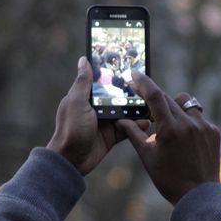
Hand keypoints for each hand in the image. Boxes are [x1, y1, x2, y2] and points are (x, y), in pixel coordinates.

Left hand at [47, 57, 148, 174]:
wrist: (71, 160)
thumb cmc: (71, 129)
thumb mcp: (76, 102)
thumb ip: (83, 82)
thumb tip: (83, 59)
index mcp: (85, 97)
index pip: (101, 81)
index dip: (113, 74)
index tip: (128, 65)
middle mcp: (95, 108)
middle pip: (116, 96)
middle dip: (131, 92)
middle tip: (147, 86)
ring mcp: (104, 122)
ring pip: (124, 112)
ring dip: (136, 109)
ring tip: (150, 105)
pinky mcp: (111, 136)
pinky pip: (126, 128)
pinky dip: (136, 126)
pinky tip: (146, 122)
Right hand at [116, 71, 219, 203]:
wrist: (198, 195)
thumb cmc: (168, 178)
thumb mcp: (147, 157)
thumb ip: (134, 134)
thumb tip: (121, 121)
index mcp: (169, 129)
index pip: (154, 96)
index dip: (143, 82)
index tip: (135, 74)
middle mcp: (188, 124)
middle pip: (167, 99)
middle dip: (155, 99)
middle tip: (145, 103)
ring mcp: (203, 127)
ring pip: (185, 103)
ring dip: (174, 107)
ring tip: (168, 123)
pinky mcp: (213, 132)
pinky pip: (198, 116)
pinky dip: (188, 121)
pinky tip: (184, 136)